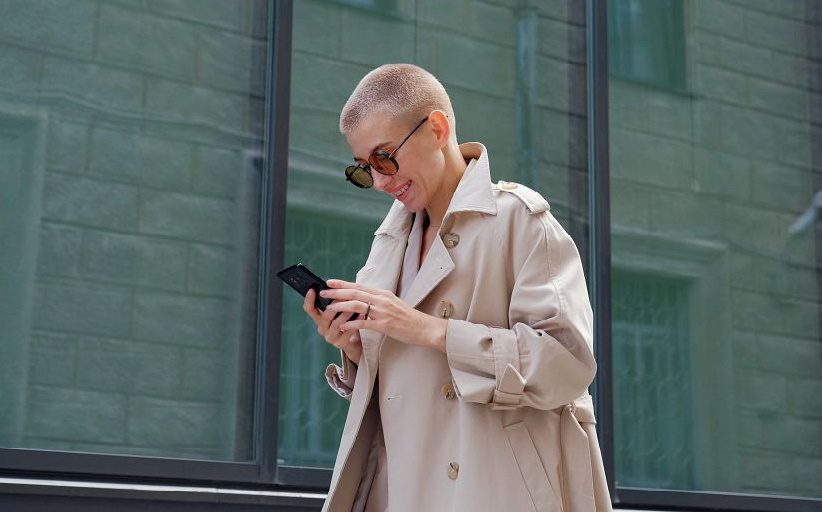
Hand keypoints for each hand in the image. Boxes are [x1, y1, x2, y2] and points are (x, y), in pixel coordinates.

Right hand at [302, 288, 361, 364]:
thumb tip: (333, 284)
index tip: (312, 289)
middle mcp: (322, 328)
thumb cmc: (347, 322)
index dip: (309, 299)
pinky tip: (363, 315)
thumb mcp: (339, 311)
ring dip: (346, 314)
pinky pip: (347, 333)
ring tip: (356, 306)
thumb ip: (335, 301)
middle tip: (343, 296)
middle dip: (334, 305)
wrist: (354, 342)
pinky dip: (355, 323)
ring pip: (336, 324)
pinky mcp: (341, 344)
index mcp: (319, 318)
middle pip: (324, 316)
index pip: (309, 309)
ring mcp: (331, 337)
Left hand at [320, 279, 447, 351]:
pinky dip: (351, 325)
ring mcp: (383, 312)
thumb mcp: (393, 303)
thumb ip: (378, 300)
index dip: (343, 283)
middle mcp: (382, 300)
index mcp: (383, 293)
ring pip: (357, 305)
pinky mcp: (385, 325)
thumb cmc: (408, 318)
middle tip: (322, 292)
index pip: (359, 286)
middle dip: (337, 292)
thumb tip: (363, 297)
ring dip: (340, 306)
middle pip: (355, 292)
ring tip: (328, 309)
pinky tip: (342, 327)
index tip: (329, 282)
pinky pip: (364, 323)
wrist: (424, 328)